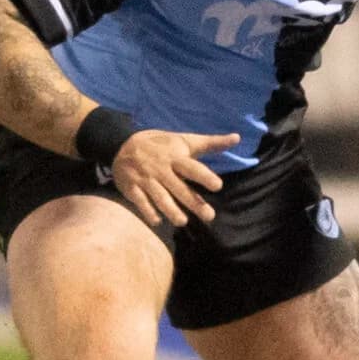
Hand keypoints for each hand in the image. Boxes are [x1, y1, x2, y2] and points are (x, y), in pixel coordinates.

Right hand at [111, 129, 231, 226]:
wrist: (121, 144)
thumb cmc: (160, 145)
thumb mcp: (184, 140)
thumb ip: (210, 143)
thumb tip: (237, 137)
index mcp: (175, 157)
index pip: (192, 167)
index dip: (204, 176)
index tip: (218, 186)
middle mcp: (161, 169)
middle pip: (179, 188)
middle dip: (194, 202)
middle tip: (209, 216)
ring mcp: (145, 179)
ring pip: (159, 197)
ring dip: (171, 210)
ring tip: (182, 222)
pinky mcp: (131, 188)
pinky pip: (140, 202)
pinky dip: (148, 212)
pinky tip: (157, 221)